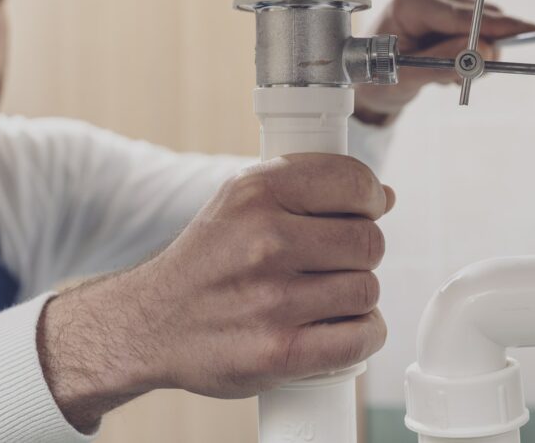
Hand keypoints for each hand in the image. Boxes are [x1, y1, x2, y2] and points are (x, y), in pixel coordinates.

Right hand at [37, 154, 394, 431]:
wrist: (150, 325)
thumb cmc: (208, 260)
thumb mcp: (241, 202)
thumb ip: (309, 188)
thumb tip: (385, 196)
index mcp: (255, 192)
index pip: (354, 181)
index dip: (368, 200)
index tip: (360, 212)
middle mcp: (263, 240)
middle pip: (369, 240)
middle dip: (361, 252)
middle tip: (334, 262)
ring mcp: (271, 299)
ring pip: (368, 290)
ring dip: (357, 296)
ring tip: (325, 297)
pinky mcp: (279, 352)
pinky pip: (361, 337)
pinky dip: (363, 335)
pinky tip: (341, 328)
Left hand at [354, 0, 534, 124]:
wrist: (369, 79)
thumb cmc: (379, 75)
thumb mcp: (408, 76)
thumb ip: (443, 63)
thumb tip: (482, 50)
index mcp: (410, 2)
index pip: (464, 16)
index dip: (500, 26)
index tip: (531, 31)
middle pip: (479, 17)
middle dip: (483, 50)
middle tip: (466, 78)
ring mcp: (441, 0)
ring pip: (484, 25)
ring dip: (473, 55)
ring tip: (443, 73)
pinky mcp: (451, 10)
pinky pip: (479, 29)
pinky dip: (471, 52)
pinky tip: (447, 62)